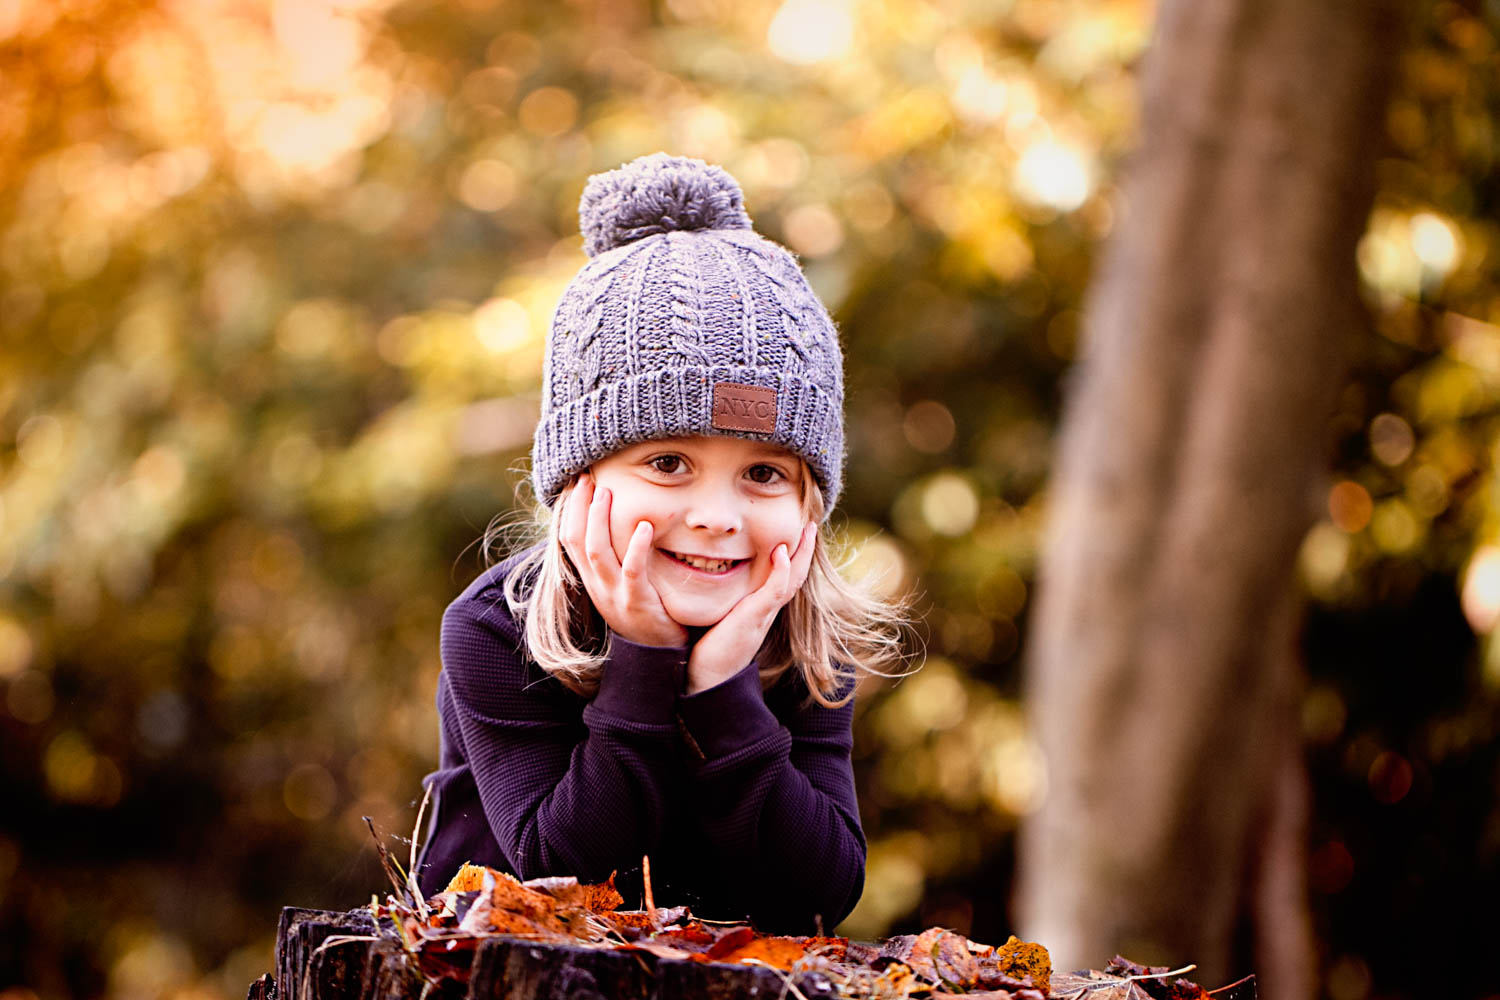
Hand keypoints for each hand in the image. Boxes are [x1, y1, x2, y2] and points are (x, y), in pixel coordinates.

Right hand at [558, 474, 687, 648]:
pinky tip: (644, 526)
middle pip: (576, 540)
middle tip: (588, 477)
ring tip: (607, 492)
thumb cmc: (647, 615)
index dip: (570, 509)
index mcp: (592, 580)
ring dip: (599, 519)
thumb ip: (619, 559)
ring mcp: (614, 596)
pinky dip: (636, 547)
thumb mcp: (624, 586)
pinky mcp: (637, 603)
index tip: (577, 482)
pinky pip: (633, 572)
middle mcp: (597, 586)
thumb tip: (624, 522)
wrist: (659, 659)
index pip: (569, 539)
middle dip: (579, 506)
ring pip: (597, 552)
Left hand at [685, 521, 817, 693]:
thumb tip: (712, 577)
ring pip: (792, 579)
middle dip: (805, 549)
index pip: (783, 576)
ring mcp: (764, 613)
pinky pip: (774, 591)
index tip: (796, 532)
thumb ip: (725, 601)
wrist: (706, 679)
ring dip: (801, 553)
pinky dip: (781, 571)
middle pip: (796, 574)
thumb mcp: (721, 617)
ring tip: (807, 529)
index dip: (793, 555)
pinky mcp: (754, 618)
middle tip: (811, 523)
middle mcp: (767, 609)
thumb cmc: (709, 649)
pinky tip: (781, 551)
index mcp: (760, 607)